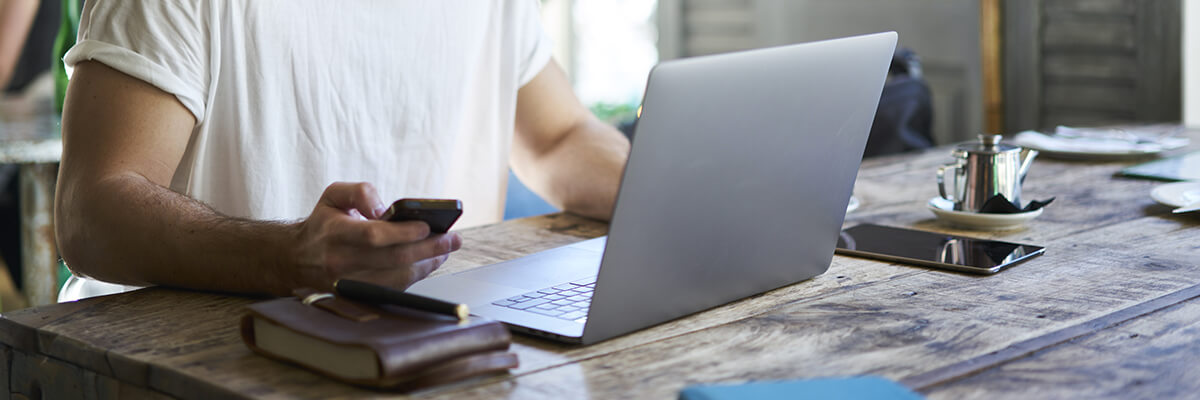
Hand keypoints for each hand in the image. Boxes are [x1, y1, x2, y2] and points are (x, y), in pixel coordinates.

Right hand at [285, 182, 461, 292]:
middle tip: (453, 239)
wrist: (297, 259)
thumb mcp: (334, 195)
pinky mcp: (358, 297)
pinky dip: (416, 276)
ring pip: (397, 279)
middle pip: (393, 260)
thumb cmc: (323, 223)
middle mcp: (340, 262)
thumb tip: (384, 208)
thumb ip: (360, 191)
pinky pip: (394, 289)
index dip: (402, 233)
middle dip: (428, 249)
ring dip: (427, 264)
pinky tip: (429, 262)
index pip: (372, 236)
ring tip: (446, 250)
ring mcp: (349, 284)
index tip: (426, 226)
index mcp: (334, 234)